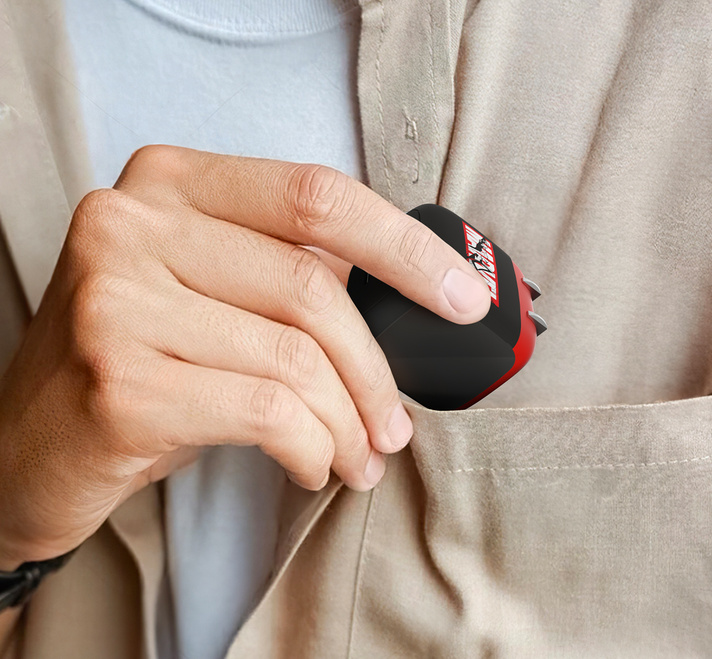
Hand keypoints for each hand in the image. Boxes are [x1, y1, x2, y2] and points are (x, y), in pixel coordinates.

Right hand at [0, 146, 490, 568]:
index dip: (405, 248)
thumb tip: (411, 301)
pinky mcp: (120, 379)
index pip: (317, 197)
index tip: (461, 298)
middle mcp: (134, 224)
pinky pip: (266, 410)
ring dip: (347, 424)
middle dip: (376, 372)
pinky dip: (310, 447)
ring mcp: (118, 297)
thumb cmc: (142, 363)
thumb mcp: (211, 296)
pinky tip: (310, 465)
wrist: (27, 441)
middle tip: (395, 427)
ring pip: (296, 358)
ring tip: (356, 458)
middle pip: (314, 289)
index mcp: (171, 183)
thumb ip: (291, 277)